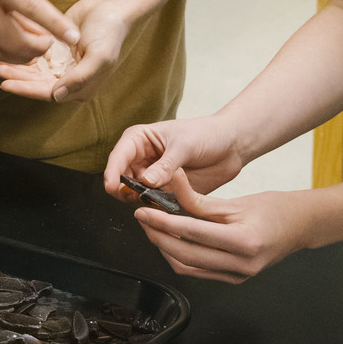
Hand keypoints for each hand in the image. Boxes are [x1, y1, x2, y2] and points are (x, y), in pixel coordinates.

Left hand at [0, 0, 132, 101]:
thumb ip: (81, 78)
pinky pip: (36, 57)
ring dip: (17, 68)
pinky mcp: (56, 51)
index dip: (27, 89)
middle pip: (38, 83)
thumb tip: (58, 95)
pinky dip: (23, 55)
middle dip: (18, 78)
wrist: (111, 7)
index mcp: (82, 87)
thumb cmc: (109, 32)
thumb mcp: (100, 56)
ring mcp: (63, 65)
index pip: (49, 93)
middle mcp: (70, 80)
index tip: (7, 84)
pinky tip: (7, 51)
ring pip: (35, 71)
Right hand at [0, 0, 77, 63]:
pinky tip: (3, 46)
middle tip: (46, 47)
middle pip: (13, 41)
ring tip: (29, 52)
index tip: (74, 37)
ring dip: (17, 57)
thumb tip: (39, 30)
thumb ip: (17, 1)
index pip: (32, 8)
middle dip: (35, 50)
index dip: (56, 25)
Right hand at [103, 117, 248, 198]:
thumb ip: (165, 165)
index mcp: (139, 140)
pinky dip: (156, 208)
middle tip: (140, 197)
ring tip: (159, 200)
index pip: (118, 156)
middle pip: (121, 179)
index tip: (112, 187)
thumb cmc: (206, 134)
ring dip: (142, 201)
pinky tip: (167, 206)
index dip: (112, 172)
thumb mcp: (185, 146)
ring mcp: (152, 177)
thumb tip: (145, 181)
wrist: (230, 146)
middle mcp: (141, 159)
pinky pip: (153, 205)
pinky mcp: (164, 192)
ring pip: (135, 195)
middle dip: (126, 191)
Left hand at [133, 183, 313, 283]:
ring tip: (154, 228)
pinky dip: (180, 257)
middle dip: (158, 237)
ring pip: (188, 268)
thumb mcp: (235, 201)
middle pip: (185, 255)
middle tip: (143, 219)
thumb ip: (199, 199)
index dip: (162, 223)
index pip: (192, 234)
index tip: (143, 212)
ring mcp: (238, 276)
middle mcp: (240, 265)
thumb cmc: (273, 209)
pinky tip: (172, 241)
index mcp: (243, 242)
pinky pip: (198, 272)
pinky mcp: (234, 279)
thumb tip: (171, 185)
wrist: (300, 226)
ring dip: (166, 249)